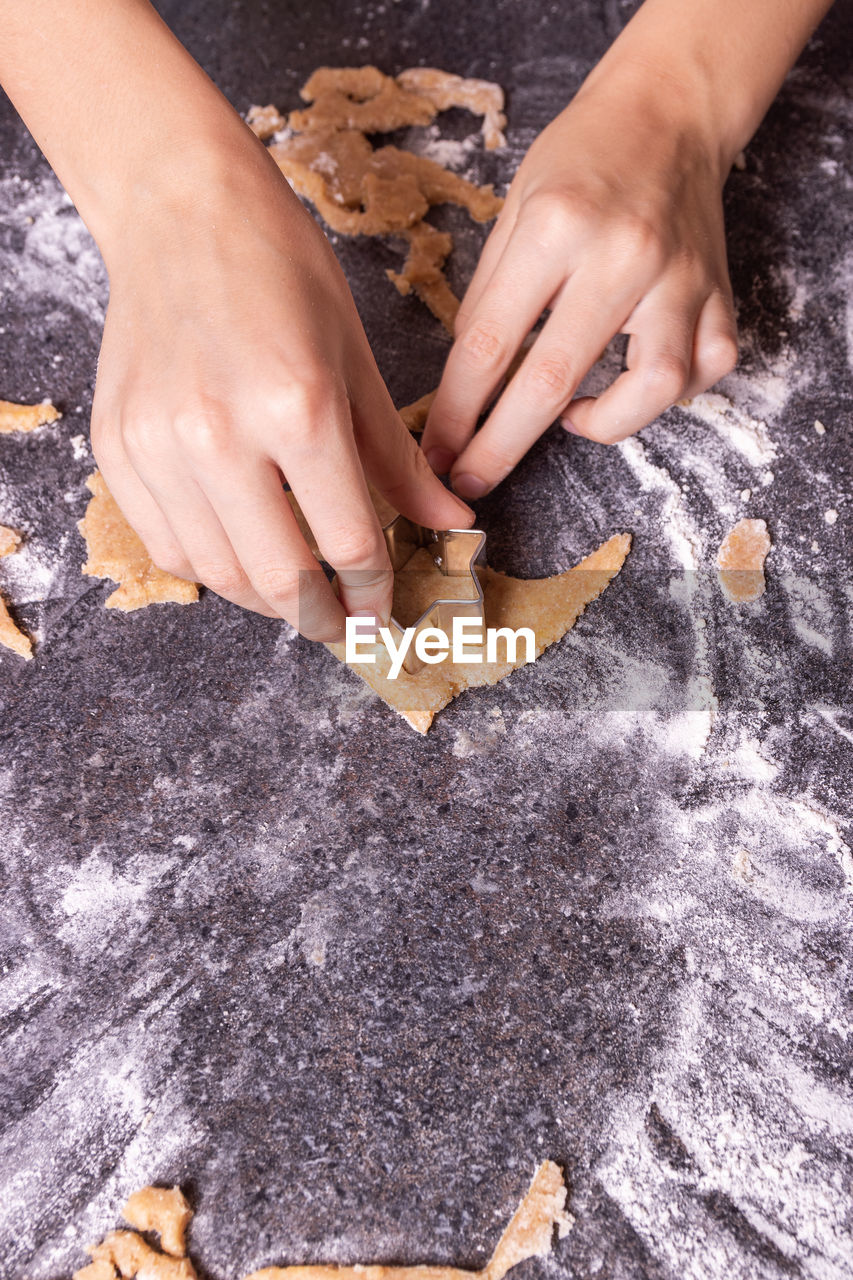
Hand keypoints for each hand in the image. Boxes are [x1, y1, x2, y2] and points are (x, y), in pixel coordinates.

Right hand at [91, 142, 473, 638]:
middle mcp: (219, 436)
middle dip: (323, 617)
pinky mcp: (119, 447)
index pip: (348, 543)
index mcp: (297, 408)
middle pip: (280, 578)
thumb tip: (451, 524)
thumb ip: (398, 460)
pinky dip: (211, 568)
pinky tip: (242, 557)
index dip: (374, 592)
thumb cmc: (281, 272)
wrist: (180, 212)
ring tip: (297, 593)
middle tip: (344, 623)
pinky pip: (167, 546)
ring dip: (266, 600)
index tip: (384, 609)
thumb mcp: (357, 364)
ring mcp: (158, 446)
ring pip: (219, 574)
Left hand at [421, 63, 738, 498]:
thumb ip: (491, 295)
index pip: (490, 343)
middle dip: (501, 447)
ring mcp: (681, 278)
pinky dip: (666, 397)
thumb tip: (466, 386)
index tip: (433, 452)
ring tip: (575, 419)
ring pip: (651, 388)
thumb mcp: (515, 207)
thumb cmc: (582, 159)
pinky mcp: (720, 294)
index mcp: (556, 225)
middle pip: (553, 383)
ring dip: (604, 424)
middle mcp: (623, 254)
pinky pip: (703, 372)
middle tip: (470, 480)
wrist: (669, 112)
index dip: (456, 411)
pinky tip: (632, 385)